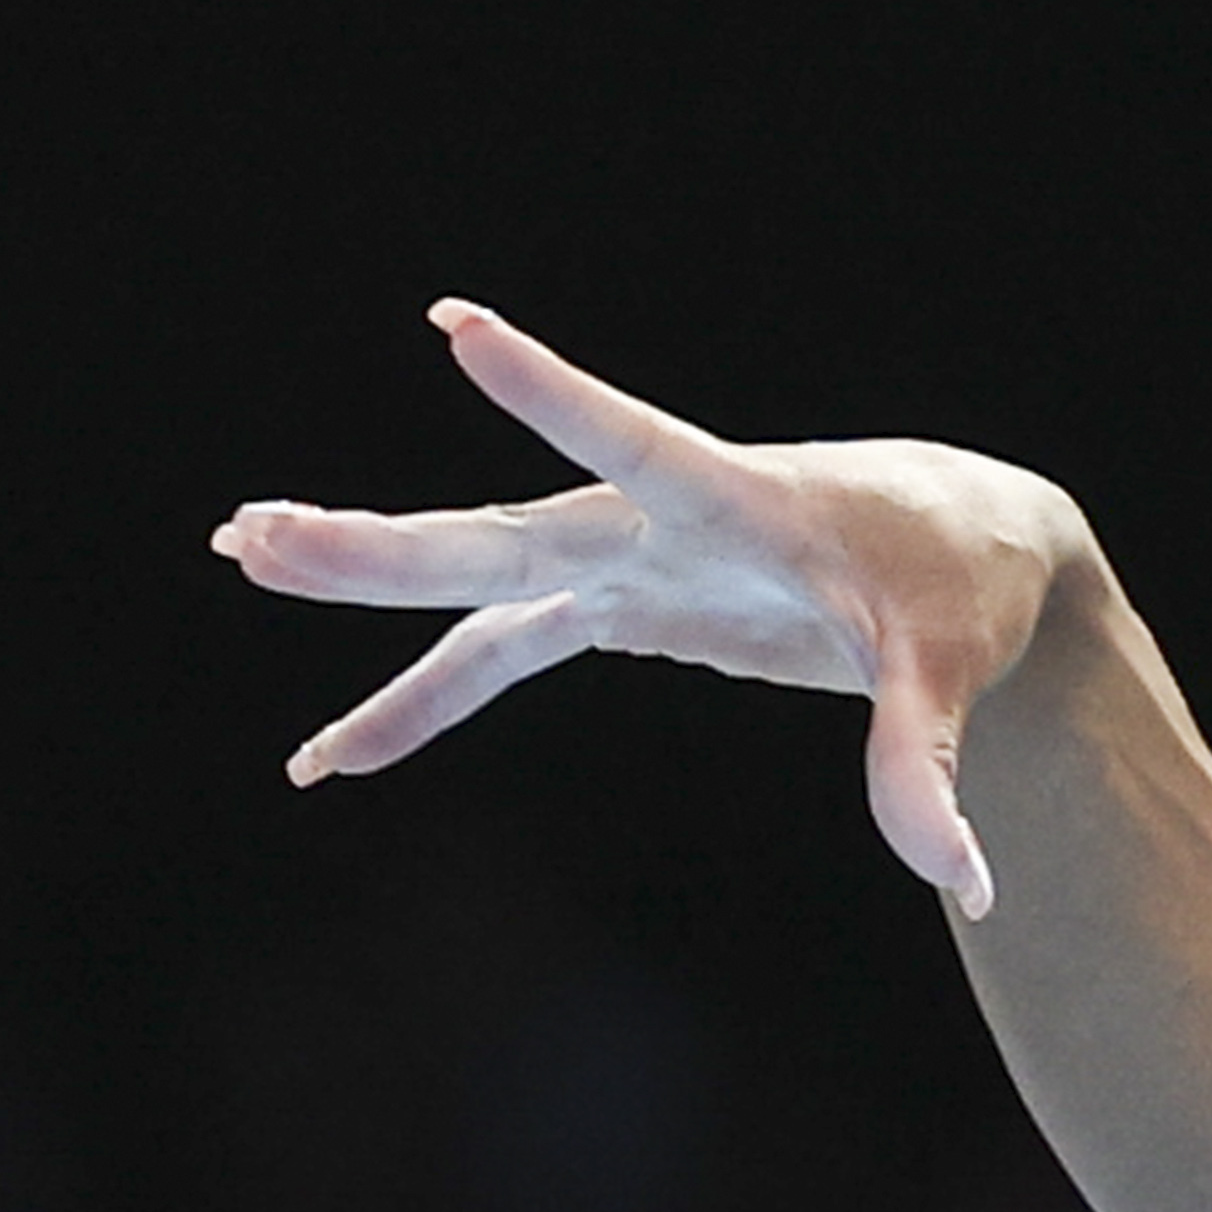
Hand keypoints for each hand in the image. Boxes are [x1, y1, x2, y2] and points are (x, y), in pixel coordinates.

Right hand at [214, 306, 1088, 914]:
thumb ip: (929, 767)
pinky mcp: (619, 604)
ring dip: (366, 581)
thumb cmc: (954, 587)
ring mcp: (625, 561)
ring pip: (474, 579)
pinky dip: (423, 701)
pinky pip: (497, 656)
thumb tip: (964, 883)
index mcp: (737, 505)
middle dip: (382, 544)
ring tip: (248, 560)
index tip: (459, 328)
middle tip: (258, 531)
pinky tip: (339, 755)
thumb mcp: (947, 671)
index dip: (552, 394)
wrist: (957, 545)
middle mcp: (656, 523)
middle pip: (501, 533)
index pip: (634, 441)